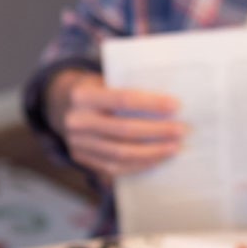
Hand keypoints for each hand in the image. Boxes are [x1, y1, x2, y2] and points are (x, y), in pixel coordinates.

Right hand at [46, 68, 184, 177]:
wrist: (64, 106)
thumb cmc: (96, 90)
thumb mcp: (105, 80)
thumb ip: (128, 89)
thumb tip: (169, 103)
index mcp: (82, 95)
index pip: (122, 99)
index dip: (151, 103)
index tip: (176, 105)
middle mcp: (76, 120)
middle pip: (124, 129)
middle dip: (157, 131)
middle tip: (181, 130)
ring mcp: (77, 143)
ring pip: (121, 153)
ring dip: (152, 152)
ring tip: (174, 147)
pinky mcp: (82, 158)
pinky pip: (115, 167)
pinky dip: (139, 164)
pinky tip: (157, 159)